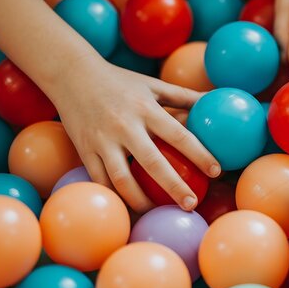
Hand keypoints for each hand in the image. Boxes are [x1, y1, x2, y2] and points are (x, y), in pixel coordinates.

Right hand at [51, 56, 220, 211]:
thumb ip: (183, 95)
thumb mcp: (153, 84)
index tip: (217, 171)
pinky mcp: (85, 151)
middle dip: (174, 187)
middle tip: (192, 205)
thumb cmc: (120, 81)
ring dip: (141, 201)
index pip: (179, 135)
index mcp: (146, 109)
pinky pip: (101, 181)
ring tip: (158, 212)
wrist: (71, 74)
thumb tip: (214, 99)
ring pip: (122, 180)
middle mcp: (125, 126)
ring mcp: (103, 141)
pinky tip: (129, 207)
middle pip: (153, 163)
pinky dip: (115, 196)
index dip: (200, 155)